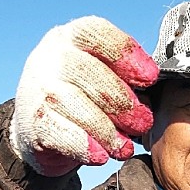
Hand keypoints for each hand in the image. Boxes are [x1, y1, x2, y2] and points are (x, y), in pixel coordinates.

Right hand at [10, 16, 158, 176]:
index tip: (150, 78)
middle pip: (88, 71)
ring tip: (125, 147)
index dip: (126, 54)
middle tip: (143, 121)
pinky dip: (83, 145)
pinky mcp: (32, 122)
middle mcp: (51, 56)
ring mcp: (38, 88)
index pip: (98, 33)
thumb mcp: (100, 76)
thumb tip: (157, 90)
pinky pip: (59, 132)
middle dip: (121, 100)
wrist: (39, 128)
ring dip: (106, 129)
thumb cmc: (81, 98)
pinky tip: (101, 156)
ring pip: (75, 103)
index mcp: (72, 37)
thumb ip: (124, 77)